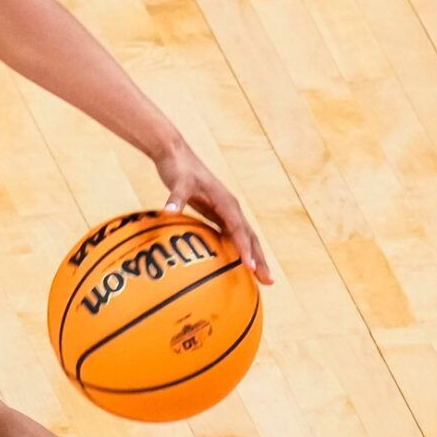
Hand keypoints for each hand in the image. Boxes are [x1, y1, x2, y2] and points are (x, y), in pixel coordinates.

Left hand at [153, 141, 273, 284]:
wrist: (175, 154)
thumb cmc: (178, 168)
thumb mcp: (177, 182)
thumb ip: (175, 198)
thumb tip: (168, 212)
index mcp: (226, 202)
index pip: (239, 229)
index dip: (246, 249)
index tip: (251, 268)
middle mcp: (230, 207)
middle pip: (250, 237)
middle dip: (259, 259)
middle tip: (268, 282)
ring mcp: (225, 210)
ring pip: (244, 237)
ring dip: (253, 256)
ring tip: (260, 278)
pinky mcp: (216, 212)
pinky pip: (230, 235)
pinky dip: (237, 249)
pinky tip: (236, 264)